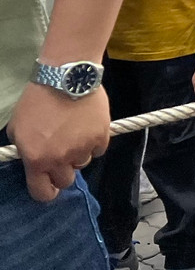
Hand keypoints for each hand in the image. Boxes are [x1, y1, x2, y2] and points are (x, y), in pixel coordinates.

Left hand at [8, 83, 112, 200]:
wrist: (66, 77)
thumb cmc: (37, 100)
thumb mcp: (17, 128)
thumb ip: (23, 149)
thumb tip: (30, 158)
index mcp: (36, 159)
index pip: (42, 193)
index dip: (46, 192)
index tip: (49, 186)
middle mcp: (60, 158)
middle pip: (66, 180)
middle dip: (63, 170)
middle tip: (62, 154)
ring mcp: (83, 148)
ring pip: (83, 162)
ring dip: (79, 153)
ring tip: (75, 134)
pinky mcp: (101, 136)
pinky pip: (99, 148)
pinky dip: (94, 141)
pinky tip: (87, 127)